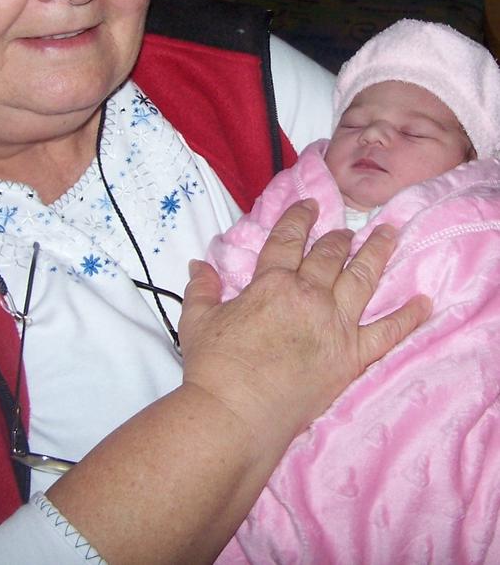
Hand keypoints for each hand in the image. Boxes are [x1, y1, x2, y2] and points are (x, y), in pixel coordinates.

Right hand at [180, 199, 429, 448]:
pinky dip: (407, 316)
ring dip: (377, 253)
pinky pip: (387, 332)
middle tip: (346, 228)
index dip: (299, 218)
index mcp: (272, 284)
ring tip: (390, 234)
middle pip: (329, 256)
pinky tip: (423, 302)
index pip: (288, 239)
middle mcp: (309, 296)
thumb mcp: (197, 321)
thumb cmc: (214, 368)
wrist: (236, 415)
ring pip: (362, 279)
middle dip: (338, 237)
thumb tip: (198, 263)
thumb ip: (201, 288)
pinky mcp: (351, 357)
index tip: (310, 205)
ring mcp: (335, 325)